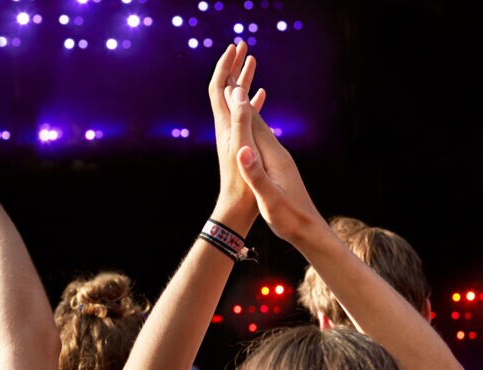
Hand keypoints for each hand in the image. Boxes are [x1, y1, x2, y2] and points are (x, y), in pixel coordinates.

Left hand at [209, 43, 265, 224]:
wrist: (235, 210)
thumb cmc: (242, 185)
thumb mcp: (244, 149)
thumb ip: (242, 120)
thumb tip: (238, 92)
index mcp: (225, 126)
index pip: (220, 88)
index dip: (225, 66)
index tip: (234, 48)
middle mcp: (226, 127)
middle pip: (226, 89)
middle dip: (233, 66)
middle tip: (242, 46)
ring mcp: (234, 134)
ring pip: (237, 99)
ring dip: (243, 79)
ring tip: (252, 62)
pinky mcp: (242, 143)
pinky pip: (247, 115)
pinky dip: (253, 101)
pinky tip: (262, 95)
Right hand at [230, 89, 324, 244]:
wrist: (309, 230)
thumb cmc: (289, 218)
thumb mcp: (270, 199)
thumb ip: (256, 175)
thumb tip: (242, 152)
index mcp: (275, 157)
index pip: (254, 125)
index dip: (240, 105)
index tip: (228, 83)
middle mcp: (279, 153)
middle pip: (258, 122)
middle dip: (244, 101)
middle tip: (231, 77)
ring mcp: (280, 160)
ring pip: (261, 130)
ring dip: (248, 112)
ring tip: (238, 96)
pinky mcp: (280, 168)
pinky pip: (263, 142)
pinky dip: (254, 130)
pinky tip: (252, 130)